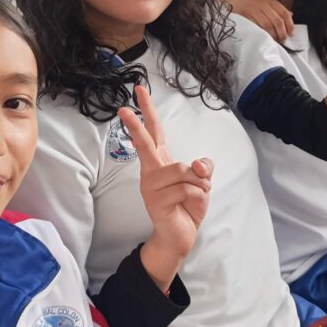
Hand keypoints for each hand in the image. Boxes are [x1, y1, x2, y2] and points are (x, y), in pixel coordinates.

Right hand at [122, 86, 212, 290]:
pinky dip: (197, 196)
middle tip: (124, 108)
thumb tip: (198, 165)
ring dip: (199, 184)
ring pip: (184, 171)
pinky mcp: (156, 201)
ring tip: (193, 196)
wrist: (180, 235)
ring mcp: (151, 186)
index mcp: (160, 162)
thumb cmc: (188, 205)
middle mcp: (151, 171)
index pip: (153, 132)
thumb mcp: (202, 181)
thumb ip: (202, 167)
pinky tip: (188, 206)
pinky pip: (187, 189)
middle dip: (136, 124)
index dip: (147, 111)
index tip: (138, 91)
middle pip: (146, 142)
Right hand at [224, 0, 293, 41]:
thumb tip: (290, 15)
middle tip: (283, 40)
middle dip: (282, 33)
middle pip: (277, 21)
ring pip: (268, 25)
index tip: (291, 33)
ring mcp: (254, 9)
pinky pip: (256, 26)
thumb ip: (276, 5)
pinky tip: (264, 38)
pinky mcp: (245, 15)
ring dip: (273, 35)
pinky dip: (262, 33)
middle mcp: (263, 4)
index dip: (290, 25)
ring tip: (275, 41)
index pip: (284, 13)